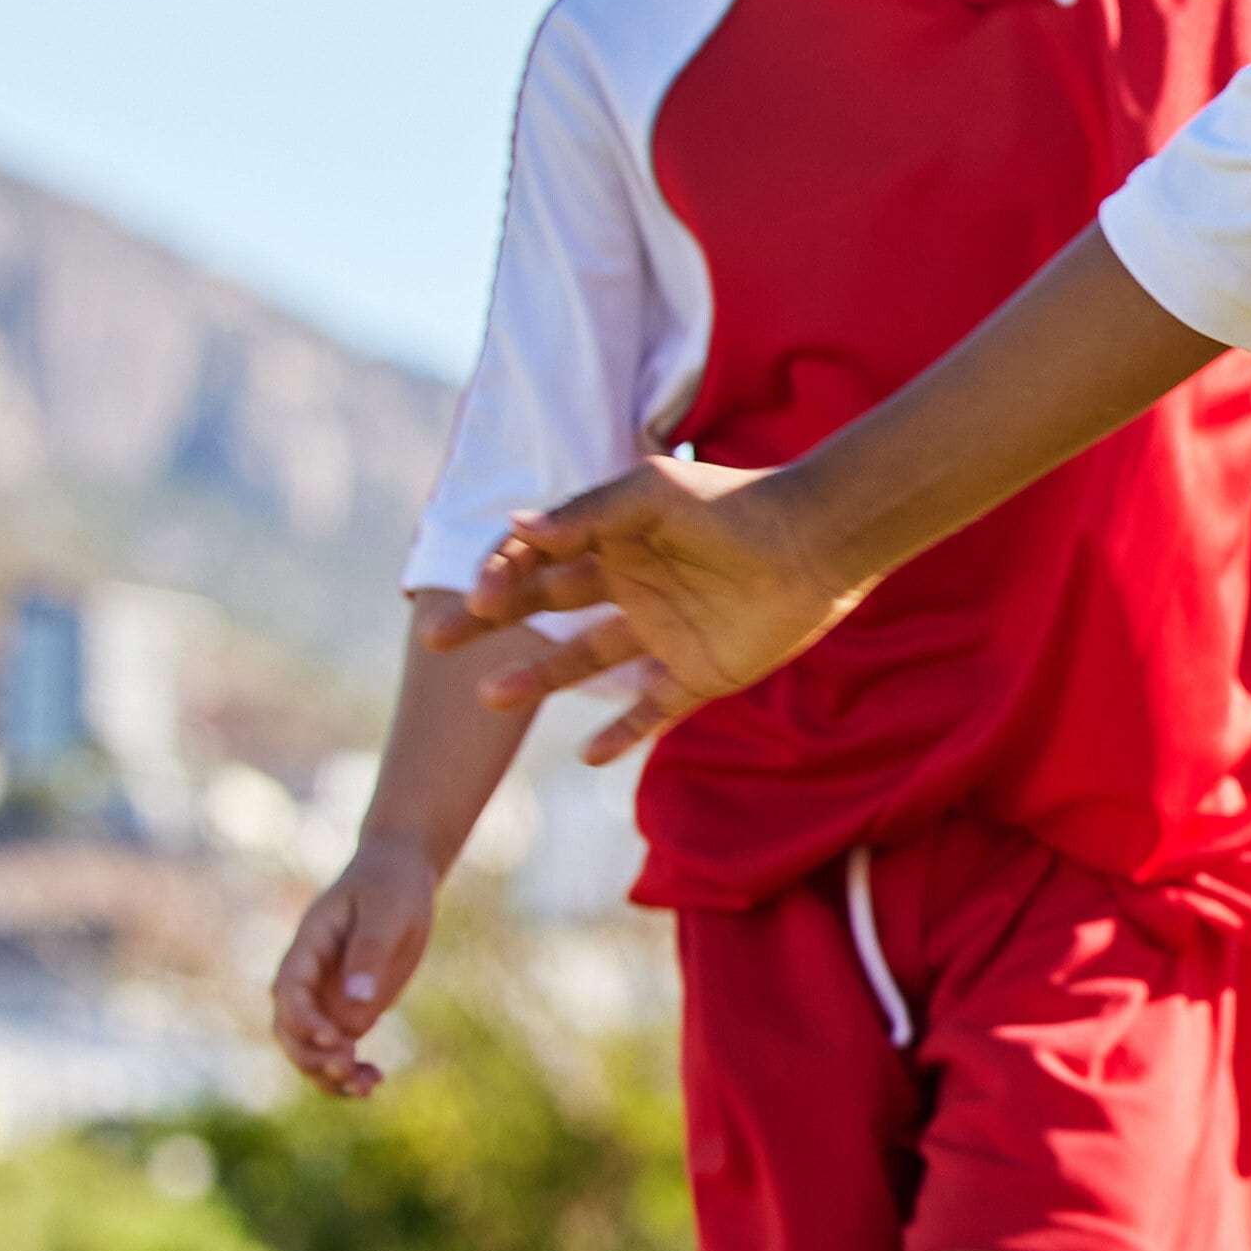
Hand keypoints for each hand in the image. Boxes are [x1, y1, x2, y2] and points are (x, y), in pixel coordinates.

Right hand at [267, 836, 441, 1096]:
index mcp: (307, 949)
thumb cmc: (390, 886)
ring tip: (366, 1088)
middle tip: (350, 1070)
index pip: (289, 993)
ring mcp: (325, 997)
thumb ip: (368, 954)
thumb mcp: (386, 913)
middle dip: (312, 1056)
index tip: (338, 1039)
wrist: (400, 876)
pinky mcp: (348, 1010)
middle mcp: (308, 979)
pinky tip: (374, 1083)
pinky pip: (337, 1050)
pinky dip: (349, 1071)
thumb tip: (354, 1004)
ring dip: (329, 1074)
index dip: (305, 1021)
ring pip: (309, 1048)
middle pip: (289, 1030)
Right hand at [447, 458, 851, 756]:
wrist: (815, 542)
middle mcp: (631, 589)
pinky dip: (622, 733)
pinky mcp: (699, 674)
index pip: (538, 561)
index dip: (501, 576)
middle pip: (544, 611)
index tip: (477, 598)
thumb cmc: (732, 505)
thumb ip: (587, 515)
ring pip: (585, 663)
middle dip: (490, 622)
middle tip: (435, 637)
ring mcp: (662, 635)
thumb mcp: (652, 495)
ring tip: (490, 697)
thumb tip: (514, 529)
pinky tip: (589, 755)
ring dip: (537, 679)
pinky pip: (651, 711)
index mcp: (615, 542)